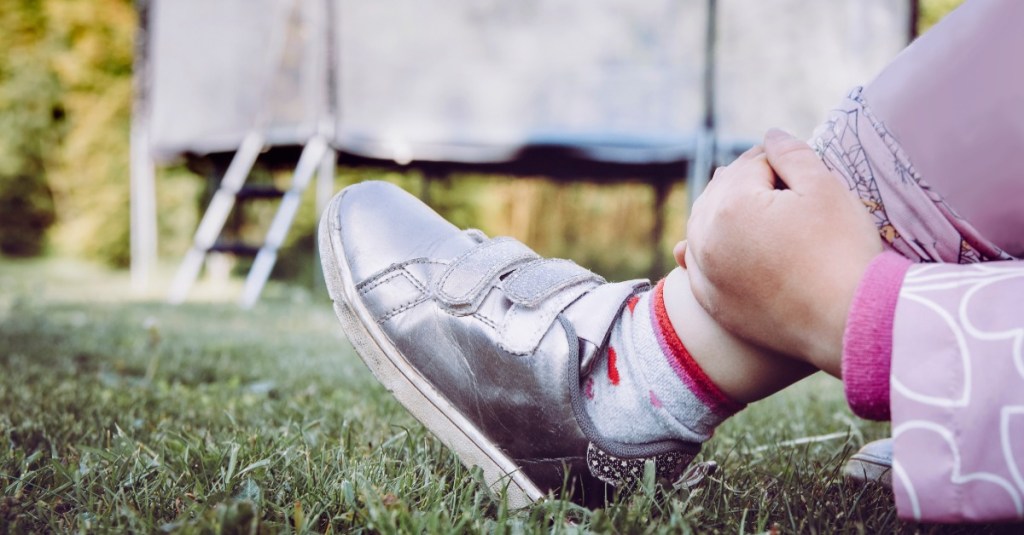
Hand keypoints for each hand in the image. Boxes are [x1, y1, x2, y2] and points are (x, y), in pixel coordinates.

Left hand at [679, 129, 881, 372]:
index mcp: (730, 204)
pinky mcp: (714, 303)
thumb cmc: (843, 251)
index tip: (800, 166)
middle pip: (721, 192)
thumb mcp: (825, 188)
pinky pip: (696, 268)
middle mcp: (705, 237)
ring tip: (743, 206)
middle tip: (777, 183)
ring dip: (719, 212)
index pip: (752, 164)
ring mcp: (705, 274)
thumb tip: (769, 134)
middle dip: (746, 183)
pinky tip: (689, 249)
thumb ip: (792, 154)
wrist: (851, 323)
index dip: (780, 161)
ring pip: (703, 227)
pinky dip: (701, 253)